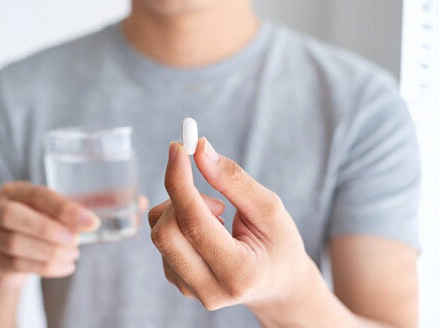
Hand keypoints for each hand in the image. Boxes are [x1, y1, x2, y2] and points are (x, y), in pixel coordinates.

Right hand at [0, 182, 147, 288]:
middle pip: (14, 216)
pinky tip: (66, 266)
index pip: (37, 194)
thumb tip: (140, 201)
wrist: (7, 256)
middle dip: (50, 229)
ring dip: (50, 251)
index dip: (64, 208)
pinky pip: (17, 265)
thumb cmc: (43, 225)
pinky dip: (46, 267)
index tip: (91, 222)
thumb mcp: (61, 210)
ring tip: (74, 254)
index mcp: (16, 190)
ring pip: (16, 243)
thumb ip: (94, 204)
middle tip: (78, 241)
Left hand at [149, 138, 312, 311]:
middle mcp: (209, 289)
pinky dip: (180, 222)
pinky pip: (162, 240)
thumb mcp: (269, 208)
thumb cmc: (279, 244)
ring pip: (160, 233)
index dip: (180, 182)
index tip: (177, 148)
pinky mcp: (178, 282)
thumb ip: (233, 180)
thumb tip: (200, 150)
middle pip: (165, 232)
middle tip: (213, 195)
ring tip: (220, 217)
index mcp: (239, 273)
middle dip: (180, 197)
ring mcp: (189, 290)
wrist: (278, 284)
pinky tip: (209, 231)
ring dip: (182, 210)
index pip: (194, 224)